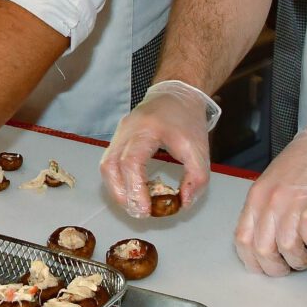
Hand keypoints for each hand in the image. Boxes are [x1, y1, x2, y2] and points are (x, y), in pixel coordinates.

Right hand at [101, 80, 220, 218]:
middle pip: (110, 166)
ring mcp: (119, 134)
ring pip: (106, 166)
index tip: (145, 210)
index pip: (131, 162)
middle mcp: (126, 131)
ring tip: (134, 205)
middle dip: (122, 195)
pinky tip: (134, 190)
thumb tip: (183, 203)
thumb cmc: (188, 120)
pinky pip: (111, 163)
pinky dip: (119, 181)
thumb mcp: (200, 150)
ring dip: (117, 190)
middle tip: (138, 213)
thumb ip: (196, 178)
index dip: (135, 188)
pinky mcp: (119, 139)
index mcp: (146, 129)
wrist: (178, 93)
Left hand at [235, 126, 306, 277]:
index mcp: (256, 198)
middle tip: (290, 266)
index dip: (253, 261)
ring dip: (298, 259)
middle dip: (276, 267)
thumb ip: (265, 211)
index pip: (242, 240)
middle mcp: (269, 202)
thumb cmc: (305, 164)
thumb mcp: (272, 185)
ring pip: (286, 248)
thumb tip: (264, 243)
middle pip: (262, 250)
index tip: (265, 267)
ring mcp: (292, 203)